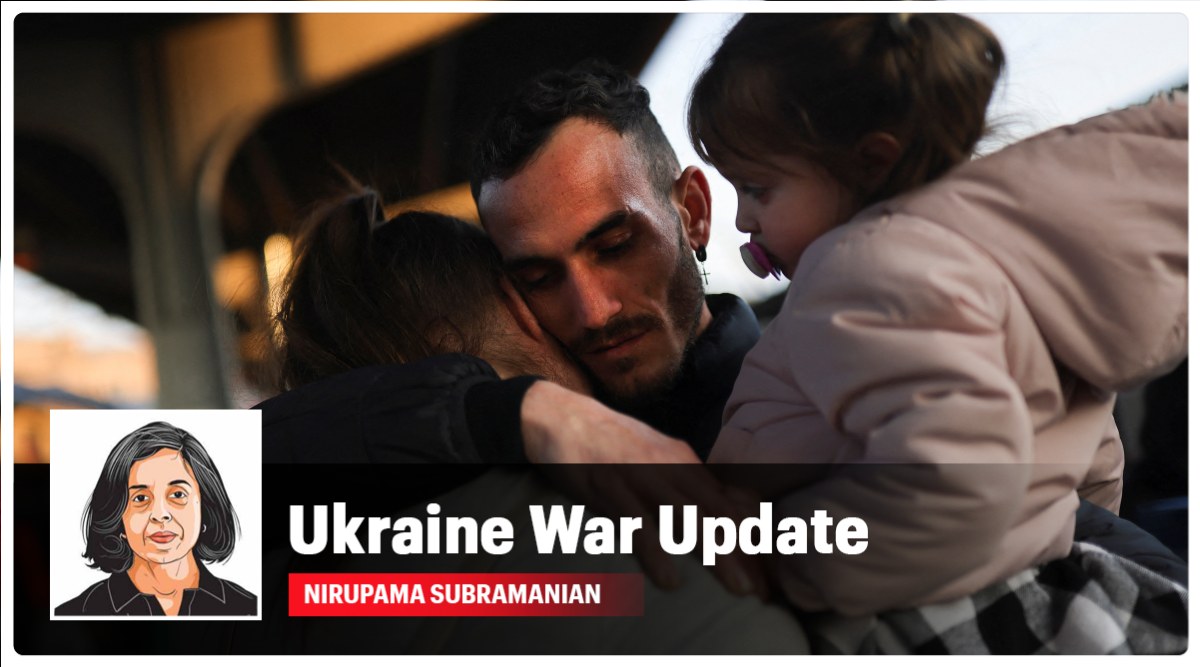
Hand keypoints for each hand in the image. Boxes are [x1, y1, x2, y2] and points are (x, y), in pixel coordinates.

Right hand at [520, 381, 767, 598]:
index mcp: (683, 462)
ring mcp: (639, 474)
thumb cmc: (609, 446)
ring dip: (716, 552)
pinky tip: (670, 577)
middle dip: (744, 551)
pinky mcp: (608, 485)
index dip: (749, 542)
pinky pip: (636, 522)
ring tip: (737, 587)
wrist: (559, 414)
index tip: (766, 581)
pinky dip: (655, 550)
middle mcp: (669, 466)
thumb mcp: (654, 459)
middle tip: (764, 590)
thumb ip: (685, 485)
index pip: (727, 504)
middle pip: (717, 511)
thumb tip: (723, 512)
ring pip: (687, 516)